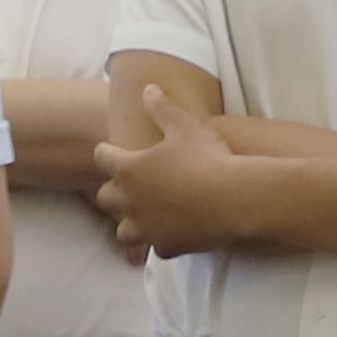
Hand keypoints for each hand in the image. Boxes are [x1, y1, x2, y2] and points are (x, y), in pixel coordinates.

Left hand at [96, 79, 262, 261]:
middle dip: (115, 189)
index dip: (107, 152)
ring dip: (131, 222)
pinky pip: (156, 248)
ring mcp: (147, 229)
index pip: (101, 157)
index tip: (113, 150)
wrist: (235, 198)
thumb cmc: (208, 157)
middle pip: (105, 197)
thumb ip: (162, 107)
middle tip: (130, 183)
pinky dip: (162, 240)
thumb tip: (148, 88)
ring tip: (144, 214)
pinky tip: (173, 232)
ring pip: (124, 231)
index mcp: (129, 170)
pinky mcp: (166, 247)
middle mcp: (130, 202)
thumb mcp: (185, 125)